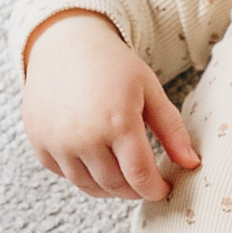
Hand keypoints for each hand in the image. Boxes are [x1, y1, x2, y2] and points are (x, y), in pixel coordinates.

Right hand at [21, 10, 199, 199]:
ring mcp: (56, 141)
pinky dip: (83, 174)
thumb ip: (173, 130)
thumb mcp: (150, 90)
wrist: (64, 43)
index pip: (141, 177)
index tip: (164, 188)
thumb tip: (192, 164)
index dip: (156, 189)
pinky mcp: (39, 142)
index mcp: (117, 122)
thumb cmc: (114, 66)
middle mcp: (83, 136)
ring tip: (122, 173)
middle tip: (144, 180)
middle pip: (116, 185)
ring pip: (89, 186)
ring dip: (109, 187)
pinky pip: (65, 174)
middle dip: (135, 189)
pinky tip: (94, 158)